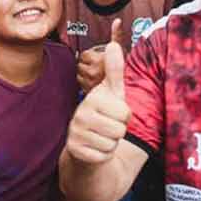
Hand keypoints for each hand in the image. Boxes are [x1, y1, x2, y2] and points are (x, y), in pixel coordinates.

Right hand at [65, 41, 131, 163]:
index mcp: (92, 98)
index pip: (125, 113)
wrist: (86, 140)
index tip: (112, 112)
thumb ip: (114, 69)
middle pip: (120, 130)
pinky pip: (104, 156)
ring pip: (112, 144)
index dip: (124, 116)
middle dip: (119, 130)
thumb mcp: (111, 91)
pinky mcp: (75, 152)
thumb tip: (113, 44)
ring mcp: (76, 134)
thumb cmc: (103, 113)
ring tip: (101, 135)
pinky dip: (103, 154)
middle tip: (107, 126)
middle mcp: (80, 115)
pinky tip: (95, 147)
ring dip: (111, 143)